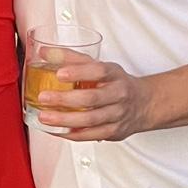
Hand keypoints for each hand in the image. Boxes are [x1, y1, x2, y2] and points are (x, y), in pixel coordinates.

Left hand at [36, 59, 153, 140]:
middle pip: (92, 98)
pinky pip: (90, 136)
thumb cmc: (115, 83)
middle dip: (65, 99)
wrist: (144, 104)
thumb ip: (71, 58)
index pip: (99, 71)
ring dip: (64, 120)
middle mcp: (118, 94)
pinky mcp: (113, 132)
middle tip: (44, 97)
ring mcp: (117, 115)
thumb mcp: (99, 66)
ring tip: (44, 117)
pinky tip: (55, 130)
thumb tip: (44, 52)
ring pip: (90, 120)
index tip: (59, 73)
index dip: (79, 72)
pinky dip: (70, 134)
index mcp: (114, 74)